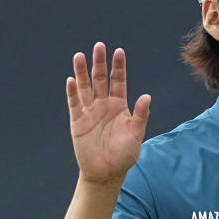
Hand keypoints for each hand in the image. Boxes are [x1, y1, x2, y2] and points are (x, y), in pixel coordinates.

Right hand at [66, 42, 150, 184]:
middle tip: (99, 46)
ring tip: (79, 56)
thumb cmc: (124, 155)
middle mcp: (103, 104)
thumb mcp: (136, 135)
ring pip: (85, 87)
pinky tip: (71, 80)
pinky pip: (74, 103)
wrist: (106, 173)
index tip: (119, 51)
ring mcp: (89, 111)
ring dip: (81, 72)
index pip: (118, 81)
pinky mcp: (77, 121)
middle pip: (100, 79)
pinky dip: (72, 92)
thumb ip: (140, 115)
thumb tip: (147, 96)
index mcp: (119, 105)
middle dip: (100, 63)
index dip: (118, 66)